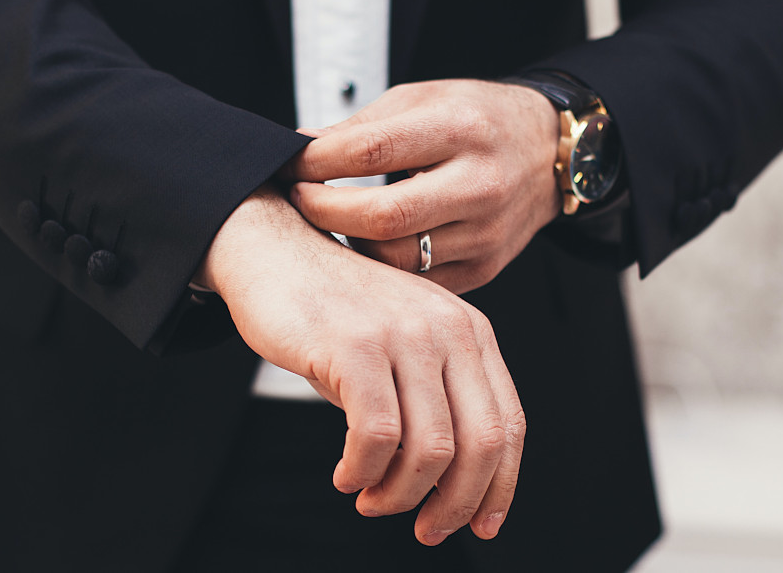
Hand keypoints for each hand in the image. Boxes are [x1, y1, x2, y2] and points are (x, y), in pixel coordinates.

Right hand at [197, 187, 525, 544]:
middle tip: (426, 529)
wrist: (274, 252)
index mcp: (470, 330)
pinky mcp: (355, 346)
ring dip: (400, 494)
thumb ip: (433, 399)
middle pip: (479, 443)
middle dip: (455, 503)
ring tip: (371, 498)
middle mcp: (447, 329)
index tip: (481, 525)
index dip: (499, 486)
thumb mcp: (404, 345)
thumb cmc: (336, 311)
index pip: (508, 424)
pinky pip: (376, 436)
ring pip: (429, 449)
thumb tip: (448, 486)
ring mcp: (402, 334)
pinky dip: (362, 471)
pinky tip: (346, 475)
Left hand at [283, 79, 560, 293]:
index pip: (372, 151)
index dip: (318, 161)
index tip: (290, 163)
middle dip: (323, 211)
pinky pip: (417, 281)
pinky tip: (364, 245)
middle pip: (382, 217)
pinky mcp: (485, 267)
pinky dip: (381, 267)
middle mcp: (480, 183)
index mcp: (461, 129)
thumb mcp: (423, 99)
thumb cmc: (477, 119)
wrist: (549, 152)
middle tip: (298, 198)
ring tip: (329, 222)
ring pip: (396, 258)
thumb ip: (362, 126)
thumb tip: (298, 146)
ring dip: (349, 243)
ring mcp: (486, 232)